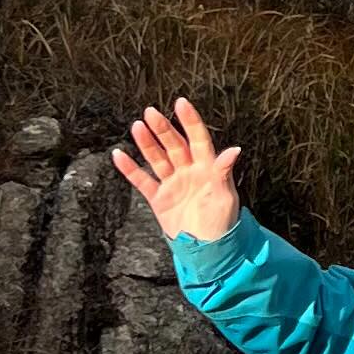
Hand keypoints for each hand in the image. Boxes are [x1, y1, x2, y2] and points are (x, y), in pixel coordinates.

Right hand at [113, 97, 242, 244]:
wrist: (207, 251)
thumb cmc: (223, 223)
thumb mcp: (226, 196)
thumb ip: (224, 171)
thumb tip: (234, 150)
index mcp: (207, 168)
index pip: (198, 139)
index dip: (190, 121)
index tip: (181, 103)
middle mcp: (188, 171)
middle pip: (174, 145)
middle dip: (162, 129)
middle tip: (150, 112)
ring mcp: (172, 184)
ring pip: (157, 159)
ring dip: (146, 143)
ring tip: (137, 126)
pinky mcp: (159, 199)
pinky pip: (142, 181)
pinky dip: (130, 169)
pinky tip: (119, 155)